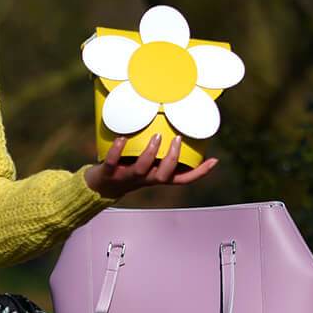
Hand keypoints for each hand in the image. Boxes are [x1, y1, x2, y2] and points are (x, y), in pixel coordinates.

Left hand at [83, 133, 217, 199]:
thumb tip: (171, 126)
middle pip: (165, 175)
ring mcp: (127, 176)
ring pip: (142, 168)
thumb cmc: (126, 169)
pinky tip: (122, 137)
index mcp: (156, 177)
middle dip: (173, 158)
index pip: (182, 179)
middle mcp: (145, 179)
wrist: (98, 186)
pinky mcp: (108, 172)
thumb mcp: (146, 162)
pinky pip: (113, 161)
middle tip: (177, 139)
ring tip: (156, 136)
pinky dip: (117, 149)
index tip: (214, 160)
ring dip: (151, 153)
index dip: (199, 173)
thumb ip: (159, 151)